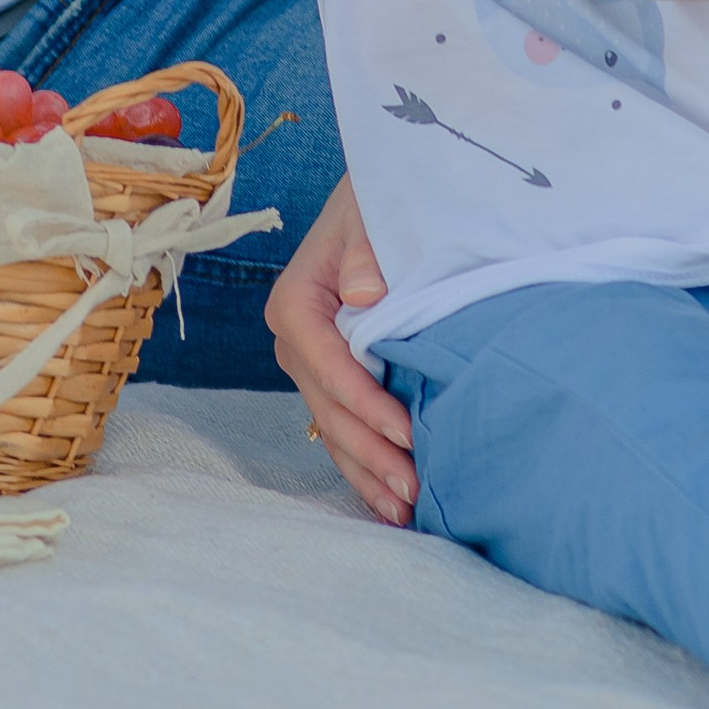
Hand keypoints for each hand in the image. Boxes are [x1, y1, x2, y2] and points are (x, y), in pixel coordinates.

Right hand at [265, 176, 415, 523]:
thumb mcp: (371, 209)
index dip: (367, 403)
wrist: (378, 198)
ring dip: (367, 472)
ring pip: (333, 429)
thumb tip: (365, 294)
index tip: (408, 432)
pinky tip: (388, 500)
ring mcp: (310, 363)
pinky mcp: (331, 376)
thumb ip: (367, 250)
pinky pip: (342, 427)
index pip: (329, 364)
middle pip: (329, 408)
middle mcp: (295, 338)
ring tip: (406, 511)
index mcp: (297, 300)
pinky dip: (364, 463)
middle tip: (413, 491)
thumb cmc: (380, 200)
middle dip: (370, 453)